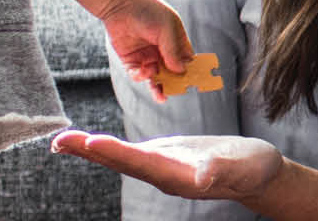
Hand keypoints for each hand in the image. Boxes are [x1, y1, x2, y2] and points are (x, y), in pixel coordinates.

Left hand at [51, 130, 281, 201]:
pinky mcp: (164, 158)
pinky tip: (93, 143)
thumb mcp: (243, 168)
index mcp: (179, 176)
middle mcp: (163, 174)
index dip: (116, 153)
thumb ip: (222, 171)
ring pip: (120, 159)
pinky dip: (107, 147)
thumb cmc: (255, 170)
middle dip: (90, 152)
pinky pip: (129, 153)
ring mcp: (161, 167)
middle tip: (59, 141)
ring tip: (62, 141)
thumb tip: (202, 177)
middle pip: (121, 163)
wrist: (258, 174)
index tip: (91, 143)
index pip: (142, 163)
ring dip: (91, 150)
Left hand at [68, 0, 194, 100]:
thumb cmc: (148, 10)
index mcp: (175, 41)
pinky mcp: (131, 60)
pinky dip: (140, 76)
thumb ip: (173, 50)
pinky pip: (138, 74)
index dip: (191, 71)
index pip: (186, 61)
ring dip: (157, 85)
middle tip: (175, 92)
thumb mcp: (167, 28)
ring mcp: (146, 56)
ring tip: (160, 93)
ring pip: (155, 77)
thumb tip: (180, 71)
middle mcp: (162, 51)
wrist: (120, 4)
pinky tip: (142, 73)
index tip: (194, 82)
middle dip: (174, 84)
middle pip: (171, 73)